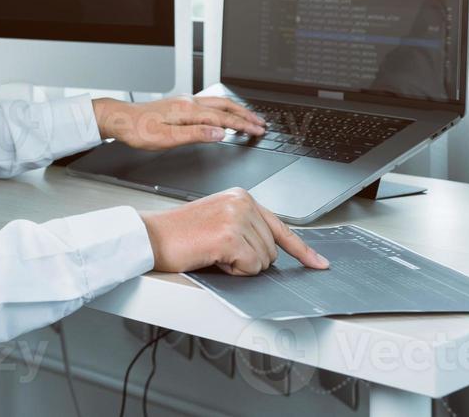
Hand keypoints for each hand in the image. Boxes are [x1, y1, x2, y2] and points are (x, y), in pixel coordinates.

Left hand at [92, 96, 266, 150]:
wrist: (121, 119)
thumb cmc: (139, 130)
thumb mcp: (167, 138)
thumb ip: (195, 135)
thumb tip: (219, 133)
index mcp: (188, 111)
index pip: (223, 118)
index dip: (242, 125)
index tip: (257, 131)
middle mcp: (189, 103)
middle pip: (225, 106)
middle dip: (245, 115)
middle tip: (261, 123)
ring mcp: (185, 102)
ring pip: (218, 103)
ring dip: (236, 110)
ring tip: (249, 118)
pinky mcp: (180, 104)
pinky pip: (209, 104)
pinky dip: (223, 109)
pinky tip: (224, 113)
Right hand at [139, 187, 330, 274]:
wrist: (150, 237)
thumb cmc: (179, 234)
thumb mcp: (218, 222)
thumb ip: (246, 230)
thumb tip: (270, 254)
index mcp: (241, 196)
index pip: (280, 226)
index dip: (302, 249)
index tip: (319, 263)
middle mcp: (242, 202)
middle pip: (272, 250)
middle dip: (248, 259)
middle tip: (218, 250)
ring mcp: (237, 218)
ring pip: (263, 261)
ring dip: (239, 266)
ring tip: (212, 252)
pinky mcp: (230, 236)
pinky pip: (250, 268)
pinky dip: (233, 272)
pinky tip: (212, 256)